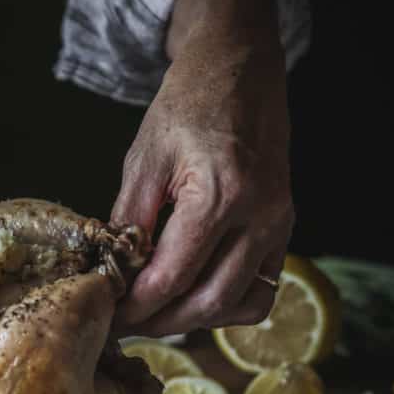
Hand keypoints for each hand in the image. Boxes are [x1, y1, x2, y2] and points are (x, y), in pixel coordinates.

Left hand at [112, 0, 293, 336]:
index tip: (108, 317)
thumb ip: (129, 221)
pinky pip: (261, 288)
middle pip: (208, 302)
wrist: (240, 68)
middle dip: (160, 322)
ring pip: (240, 304)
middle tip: (125, 325)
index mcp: (220, 194)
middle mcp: (259, 215)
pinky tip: (194, 296)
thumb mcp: (144, 159)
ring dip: (194, 320)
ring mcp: (279, 224)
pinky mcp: (285, 227)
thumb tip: (113, 275)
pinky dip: (228, 304)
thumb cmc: (188, 106)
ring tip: (155, 314)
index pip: (172, 276)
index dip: (136, 306)